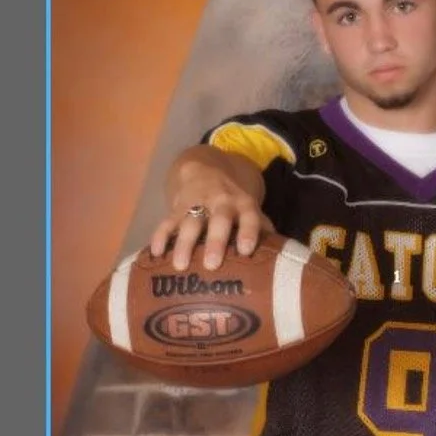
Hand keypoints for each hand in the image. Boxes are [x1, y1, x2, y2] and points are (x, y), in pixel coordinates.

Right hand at [149, 165, 273, 270]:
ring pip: (190, 221)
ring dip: (185, 243)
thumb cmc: (234, 203)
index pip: (249, 216)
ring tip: (180, 265)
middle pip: (219, 219)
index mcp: (242, 204)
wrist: (206, 170)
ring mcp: (197, 203)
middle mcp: (221, 201)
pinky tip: (156, 254)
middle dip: (215, 241)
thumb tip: (278, 256)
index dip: (248, 232)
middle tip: (212, 265)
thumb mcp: (250, 210)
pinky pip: (167, 221)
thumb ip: (261, 229)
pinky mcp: (176, 207)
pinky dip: (160, 236)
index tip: (246, 251)